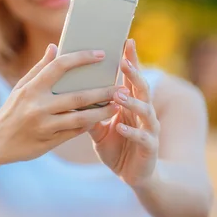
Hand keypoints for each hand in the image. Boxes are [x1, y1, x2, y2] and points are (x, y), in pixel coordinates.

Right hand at [0, 44, 119, 165]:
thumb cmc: (10, 111)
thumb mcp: (20, 88)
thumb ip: (39, 69)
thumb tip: (55, 47)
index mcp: (31, 88)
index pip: (59, 67)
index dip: (81, 59)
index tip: (100, 54)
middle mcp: (38, 106)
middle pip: (77, 97)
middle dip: (101, 91)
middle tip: (120, 86)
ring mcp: (44, 126)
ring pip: (80, 118)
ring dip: (102, 111)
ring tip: (118, 104)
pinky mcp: (48, 142)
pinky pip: (74, 132)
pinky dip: (89, 125)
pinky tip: (102, 118)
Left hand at [89, 39, 159, 188]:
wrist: (133, 175)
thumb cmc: (115, 145)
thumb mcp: (97, 126)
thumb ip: (87, 108)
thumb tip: (66, 88)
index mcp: (130, 103)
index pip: (130, 78)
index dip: (131, 60)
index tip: (126, 41)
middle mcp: (143, 112)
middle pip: (141, 88)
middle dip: (134, 74)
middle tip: (123, 61)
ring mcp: (149, 129)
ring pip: (146, 110)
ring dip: (133, 101)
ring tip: (120, 93)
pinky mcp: (149, 148)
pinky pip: (142, 138)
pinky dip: (132, 132)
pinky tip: (121, 126)